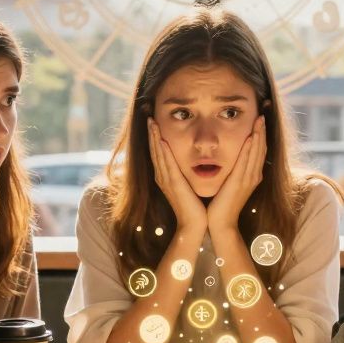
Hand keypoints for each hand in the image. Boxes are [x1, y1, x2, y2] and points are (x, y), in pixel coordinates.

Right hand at [149, 118, 206, 234]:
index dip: (155, 138)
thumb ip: (186, 175)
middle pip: (154, 150)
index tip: (154, 123)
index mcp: (166, 177)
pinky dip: (163, 151)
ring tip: (152, 123)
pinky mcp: (173, 184)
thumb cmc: (195, 208)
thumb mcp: (189, 186)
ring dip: (154, 138)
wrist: (194, 225)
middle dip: (152, 134)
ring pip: (158, 154)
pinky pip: (167, 164)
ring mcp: (166, 180)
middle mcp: (162, 177)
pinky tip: (161, 140)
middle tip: (149, 117)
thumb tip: (193, 163)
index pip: (159, 153)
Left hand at [206, 116, 265, 230]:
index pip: (259, 148)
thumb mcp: (230, 183)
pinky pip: (247, 163)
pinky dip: (250, 149)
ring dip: (259, 135)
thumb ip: (233, 170)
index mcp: (252, 174)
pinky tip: (251, 137)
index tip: (261, 115)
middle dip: (263, 128)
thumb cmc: (222, 204)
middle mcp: (254, 175)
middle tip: (265, 109)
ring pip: (256, 152)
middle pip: (261, 147)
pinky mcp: (240, 183)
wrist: (220, 224)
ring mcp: (249, 179)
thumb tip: (229, 157)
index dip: (261, 131)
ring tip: (260, 118)